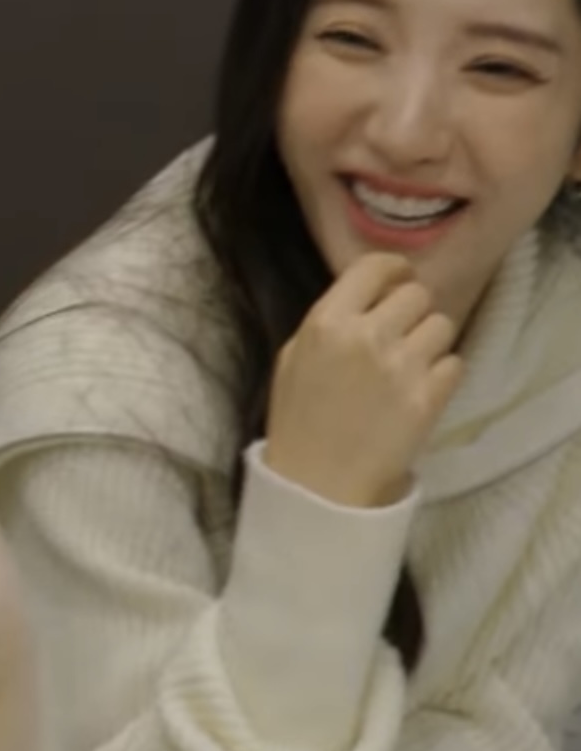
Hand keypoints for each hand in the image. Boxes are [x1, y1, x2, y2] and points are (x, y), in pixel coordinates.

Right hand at [262, 253, 465, 507]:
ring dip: (429, 342)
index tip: (398, 280)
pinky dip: (442, 374)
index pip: (375, 267)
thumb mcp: (294, 358)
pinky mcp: (430, 397)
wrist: (317, 483)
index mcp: (325, 322)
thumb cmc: (298, 419)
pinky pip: (455, 363)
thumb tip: (371, 296)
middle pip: (416, 294)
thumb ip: (332, 322)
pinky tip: (418, 391)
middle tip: (399, 335)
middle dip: (411, 311)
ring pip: (442, 326)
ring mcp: (402, 367)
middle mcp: (367, 336)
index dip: (393, 269)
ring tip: (409, 366)